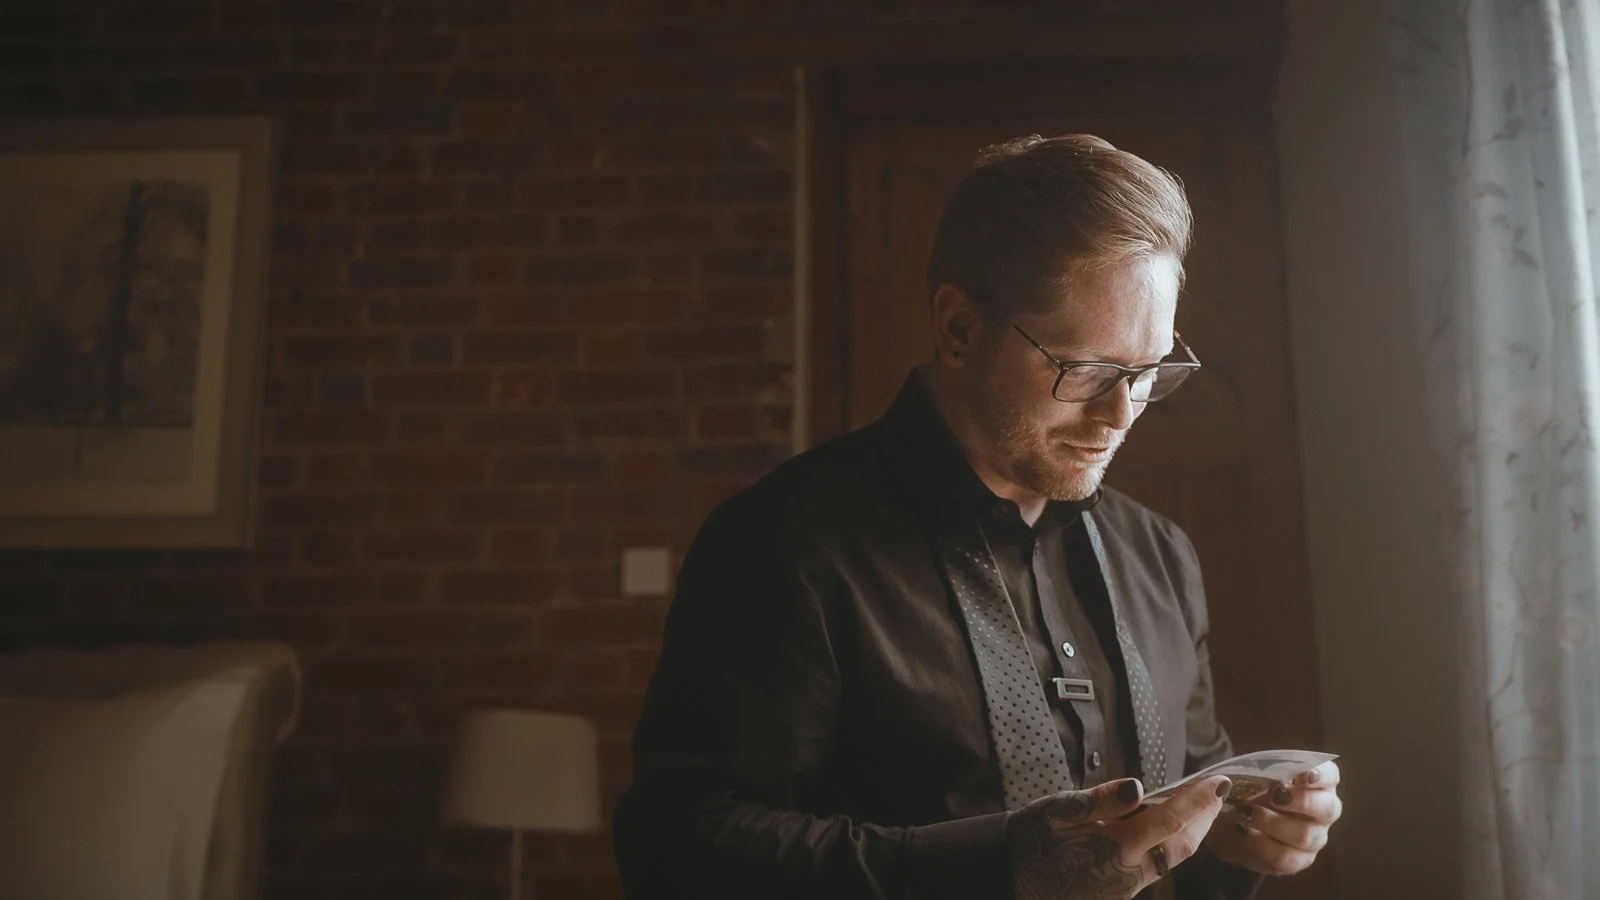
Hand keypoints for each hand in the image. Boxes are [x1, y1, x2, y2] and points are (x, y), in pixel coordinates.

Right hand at [1009, 774, 1232, 899]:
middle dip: (1205, 819)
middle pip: (1182, 845)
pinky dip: (1171, 842)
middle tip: (1217, 793)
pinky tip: (1166, 828)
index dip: (1197, 800)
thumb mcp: (1058, 811)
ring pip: (1173, 858)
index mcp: (1114, 848)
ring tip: (1200, 808)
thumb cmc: (1032, 839)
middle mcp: (1128, 871)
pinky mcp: (1121, 890)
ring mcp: (1126, 885)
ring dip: (1191, 832)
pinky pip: (1158, 864)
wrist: (1013, 879)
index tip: (1218, 781)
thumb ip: (1101, 800)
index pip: (1169, 821)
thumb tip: (1137, 786)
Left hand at [1202, 761, 1341, 875]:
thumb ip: (1253, 773)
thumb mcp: (1250, 776)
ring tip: (1247, 812)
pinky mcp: (1297, 860)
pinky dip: (1262, 844)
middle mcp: (1322, 811)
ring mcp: (1313, 838)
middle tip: (1275, 794)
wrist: (1233, 824)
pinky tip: (1244, 831)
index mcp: (1316, 782)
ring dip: (1273, 823)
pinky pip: (1286, 858)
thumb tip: (1231, 779)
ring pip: (1306, 835)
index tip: (1304, 774)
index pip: (1330, 776)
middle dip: (1302, 801)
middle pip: (1328, 808)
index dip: (1322, 775)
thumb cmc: (1250, 790)